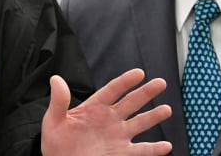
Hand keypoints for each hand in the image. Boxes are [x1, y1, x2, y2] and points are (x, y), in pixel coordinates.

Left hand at [40, 68, 171, 154]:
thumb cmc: (55, 142)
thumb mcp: (53, 120)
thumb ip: (59, 101)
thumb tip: (55, 79)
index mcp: (94, 108)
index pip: (112, 90)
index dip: (125, 81)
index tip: (139, 73)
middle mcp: (109, 119)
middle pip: (131, 102)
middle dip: (146, 93)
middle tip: (161, 83)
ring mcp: (117, 136)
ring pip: (139, 123)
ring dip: (153, 116)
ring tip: (167, 109)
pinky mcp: (121, 153)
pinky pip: (141, 150)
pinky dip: (154, 149)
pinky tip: (166, 146)